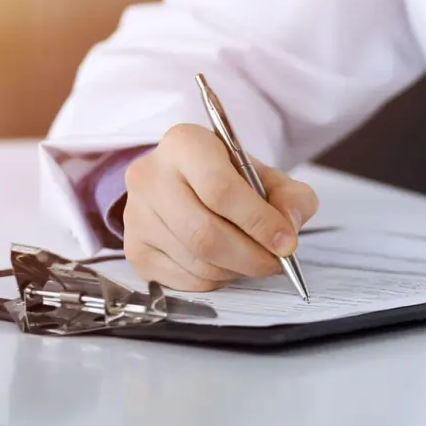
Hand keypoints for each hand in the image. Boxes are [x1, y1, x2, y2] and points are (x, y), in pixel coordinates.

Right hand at [122, 124, 319, 291]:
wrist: (190, 184)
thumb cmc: (232, 179)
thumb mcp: (270, 177)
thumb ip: (291, 198)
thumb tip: (288, 230)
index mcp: (185, 144)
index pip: (220, 190)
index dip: (259, 222)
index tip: (286, 243)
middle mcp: (150, 176)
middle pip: (205, 233)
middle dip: (251, 256)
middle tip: (275, 262)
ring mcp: (136, 215)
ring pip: (196, 260)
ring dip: (235, 270)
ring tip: (252, 258)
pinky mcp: (134, 249)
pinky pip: (183, 280)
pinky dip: (215, 280)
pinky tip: (226, 264)